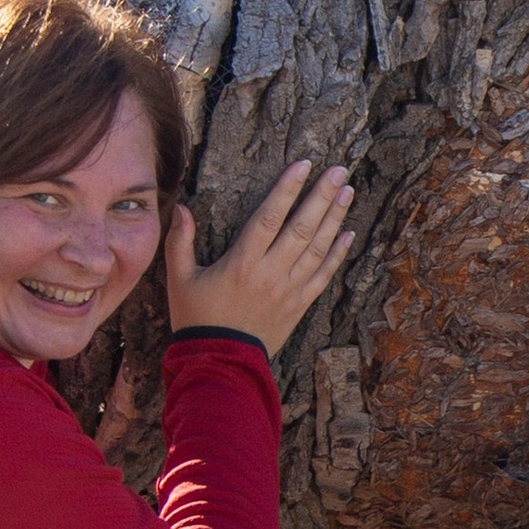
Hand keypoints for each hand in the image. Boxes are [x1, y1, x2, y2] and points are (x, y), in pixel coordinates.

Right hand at [170, 159, 354, 352]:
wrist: (219, 363)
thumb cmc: (197, 319)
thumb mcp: (179, 280)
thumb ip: (180, 242)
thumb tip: (181, 208)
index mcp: (241, 263)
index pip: (270, 217)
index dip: (287, 189)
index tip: (304, 165)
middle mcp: (270, 273)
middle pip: (301, 227)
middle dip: (322, 196)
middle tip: (338, 170)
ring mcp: (288, 290)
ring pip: (317, 248)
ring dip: (334, 218)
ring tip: (347, 192)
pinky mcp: (298, 306)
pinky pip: (323, 276)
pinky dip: (337, 255)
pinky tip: (348, 234)